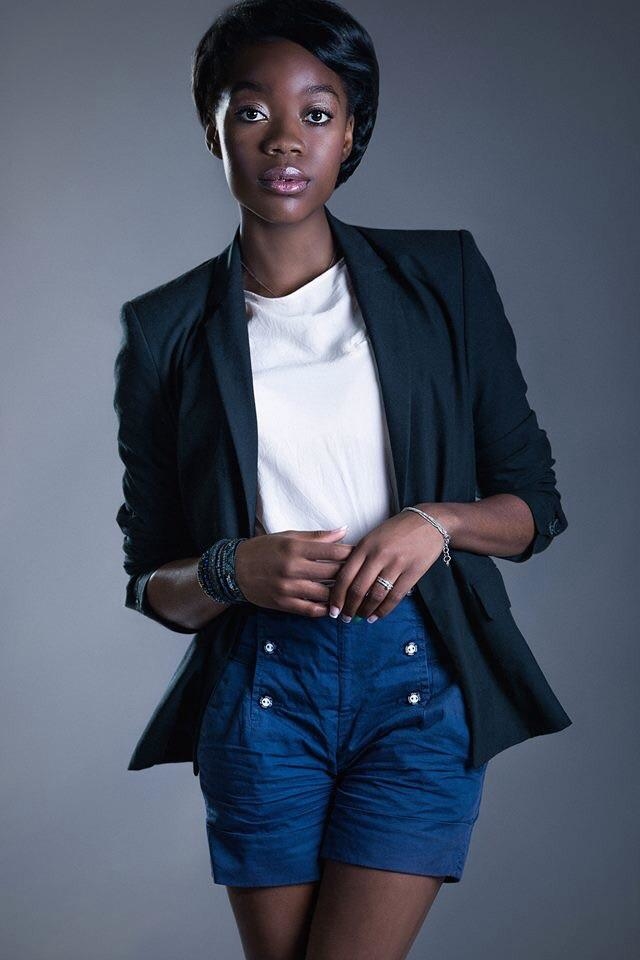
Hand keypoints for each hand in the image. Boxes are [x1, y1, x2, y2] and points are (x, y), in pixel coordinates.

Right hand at [234, 526, 352, 616]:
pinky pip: (311, 610)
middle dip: (350, 574)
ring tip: (351, 592)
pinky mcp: (283, 603)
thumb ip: (317, 537)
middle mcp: (292, 568)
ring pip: (325, 594)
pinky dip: (324, 609)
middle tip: (362, 575)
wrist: (234, 570)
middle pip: (333, 573)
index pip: (333, 551)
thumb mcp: (288, 536)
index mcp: (295, 548)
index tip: (362, 555)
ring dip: (340, 594)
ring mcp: (288, 588)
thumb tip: (344, 531)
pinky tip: (332, 605)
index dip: (352, 553)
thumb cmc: (264, 549)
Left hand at [328, 511, 444, 621]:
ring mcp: (396, 564)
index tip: (333, 609)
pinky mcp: (412, 572)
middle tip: (345, 618)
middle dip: (349, 608)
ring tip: (361, 618)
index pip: (345, 576)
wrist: (428, 521)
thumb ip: (360, 556)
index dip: (337, 596)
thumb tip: (346, 583)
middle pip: (358, 589)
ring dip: (366, 611)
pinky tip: (376, 616)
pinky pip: (395, 596)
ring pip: (376, 595)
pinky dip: (384, 610)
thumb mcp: (373, 536)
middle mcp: (378, 555)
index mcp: (365, 545)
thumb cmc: (397, 530)